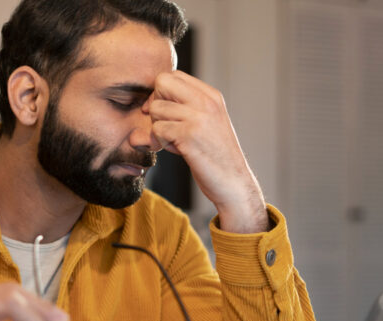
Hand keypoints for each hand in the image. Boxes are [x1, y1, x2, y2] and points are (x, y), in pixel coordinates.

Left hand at [148, 70, 268, 232]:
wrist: (234, 183)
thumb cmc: (216, 156)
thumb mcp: (207, 124)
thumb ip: (186, 109)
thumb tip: (148, 103)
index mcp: (212, 96)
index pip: (174, 75)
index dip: (162, 92)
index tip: (165, 112)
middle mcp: (206, 102)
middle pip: (162, 82)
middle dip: (155, 103)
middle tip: (163, 124)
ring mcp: (199, 117)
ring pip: (156, 108)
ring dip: (158, 127)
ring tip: (173, 141)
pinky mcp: (189, 135)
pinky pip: (157, 129)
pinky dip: (160, 142)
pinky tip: (175, 150)